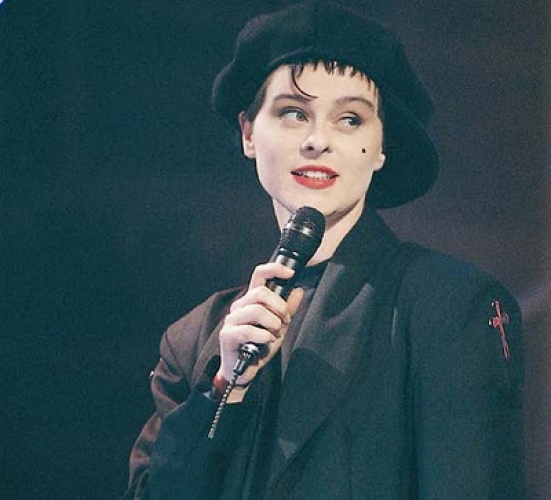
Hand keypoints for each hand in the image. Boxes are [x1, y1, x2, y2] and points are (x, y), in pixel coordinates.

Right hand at [217, 262, 303, 387]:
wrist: (245, 370)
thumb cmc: (259, 346)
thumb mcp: (279, 326)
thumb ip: (288, 309)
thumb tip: (299, 290)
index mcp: (251, 300)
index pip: (259, 275)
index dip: (275, 270)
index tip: (291, 274)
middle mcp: (240, 306)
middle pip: (260, 292)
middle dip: (279, 306)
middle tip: (285, 320)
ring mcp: (232, 320)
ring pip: (256, 310)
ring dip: (273, 323)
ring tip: (274, 333)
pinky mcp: (227, 335)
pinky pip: (248, 330)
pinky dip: (263, 336)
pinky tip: (266, 342)